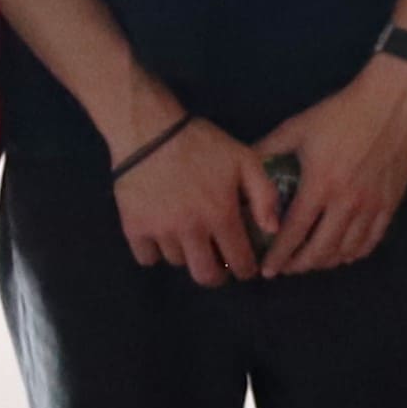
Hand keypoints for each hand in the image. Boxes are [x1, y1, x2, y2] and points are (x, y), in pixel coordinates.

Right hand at [108, 98, 263, 286]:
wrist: (150, 130)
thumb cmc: (202, 143)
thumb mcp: (244, 159)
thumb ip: (264, 194)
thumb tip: (272, 230)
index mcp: (221, 215)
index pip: (239, 261)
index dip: (246, 270)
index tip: (245, 268)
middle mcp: (191, 230)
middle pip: (205, 275)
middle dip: (217, 276)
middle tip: (219, 266)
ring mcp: (160, 231)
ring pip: (177, 263)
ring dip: (187, 256)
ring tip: (190, 240)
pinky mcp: (134, 228)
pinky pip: (147, 258)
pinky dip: (155, 253)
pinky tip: (162, 237)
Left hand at [253, 60, 406, 277]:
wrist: (391, 103)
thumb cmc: (341, 114)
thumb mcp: (298, 128)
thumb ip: (269, 150)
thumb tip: (243, 169)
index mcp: (320, 185)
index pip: (294, 232)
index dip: (279, 255)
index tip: (268, 269)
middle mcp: (346, 202)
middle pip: (320, 249)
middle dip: (299, 265)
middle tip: (286, 269)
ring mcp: (372, 206)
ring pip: (346, 250)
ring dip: (325, 262)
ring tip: (311, 262)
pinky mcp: (391, 204)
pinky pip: (371, 241)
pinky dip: (354, 253)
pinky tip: (343, 253)